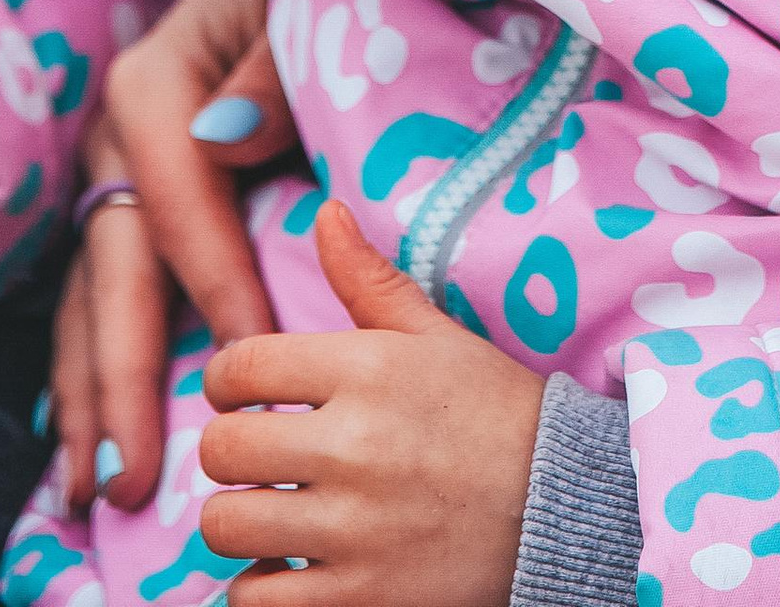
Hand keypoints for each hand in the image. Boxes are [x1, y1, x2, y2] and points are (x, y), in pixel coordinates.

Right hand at [48, 0, 295, 518]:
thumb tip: (225, 136)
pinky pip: (101, 292)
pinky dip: (91, 363)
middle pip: (116, 268)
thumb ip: (266, 70)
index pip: (181, 201)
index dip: (214, 280)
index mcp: (153, 84)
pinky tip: (84, 431)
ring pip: (91, 296)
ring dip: (90, 393)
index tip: (245, 359)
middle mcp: (115, 137)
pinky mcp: (122, 203)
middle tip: (132, 478)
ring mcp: (109, 174)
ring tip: (96, 485)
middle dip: (118, 378)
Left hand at [199, 199, 546, 606]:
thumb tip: (324, 211)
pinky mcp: (360, 597)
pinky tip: (289, 566)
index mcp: (368, 369)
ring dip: (238, 521)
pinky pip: (257, 600)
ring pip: (225, 526)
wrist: (559, 505)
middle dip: (228, 450)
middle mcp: (355, 445)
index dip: (226, 380)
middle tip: (257, 458)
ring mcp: (355, 529)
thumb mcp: (435, 334)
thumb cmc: (490, 409)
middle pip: (220, 449)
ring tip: (268, 513)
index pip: (241, 366)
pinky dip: (259, 588)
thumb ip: (368, 278)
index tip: (244, 396)